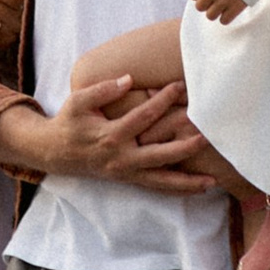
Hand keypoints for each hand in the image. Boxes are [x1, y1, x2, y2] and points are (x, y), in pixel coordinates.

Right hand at [30, 70, 216, 195]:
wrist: (57, 152)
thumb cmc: (70, 122)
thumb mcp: (78, 101)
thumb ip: (102, 90)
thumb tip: (128, 79)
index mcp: (110, 135)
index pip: (143, 117)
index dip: (162, 100)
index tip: (180, 86)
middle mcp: (121, 158)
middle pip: (158, 155)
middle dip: (184, 146)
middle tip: (206, 135)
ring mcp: (127, 172)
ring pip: (161, 180)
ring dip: (187, 181)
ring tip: (212, 181)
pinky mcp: (130, 179)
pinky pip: (157, 187)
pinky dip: (178, 189)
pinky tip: (198, 189)